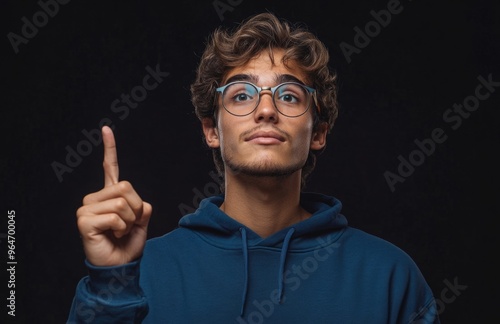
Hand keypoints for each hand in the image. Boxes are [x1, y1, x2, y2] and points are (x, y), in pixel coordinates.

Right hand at [76, 126, 151, 265]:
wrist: (119, 266)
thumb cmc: (128, 244)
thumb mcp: (141, 222)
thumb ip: (142, 207)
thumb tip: (140, 203)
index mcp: (108, 195)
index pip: (110, 168)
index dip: (110, 149)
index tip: (106, 129)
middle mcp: (95, 198)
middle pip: (125, 187)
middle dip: (135, 208)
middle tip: (128, 224)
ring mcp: (87, 208)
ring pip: (122, 202)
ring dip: (129, 220)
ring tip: (119, 231)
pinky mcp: (84, 220)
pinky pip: (115, 216)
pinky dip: (121, 228)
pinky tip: (112, 235)